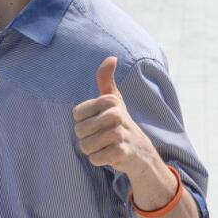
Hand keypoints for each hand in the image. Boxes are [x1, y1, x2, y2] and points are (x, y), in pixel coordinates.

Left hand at [73, 57, 158, 176]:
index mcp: (110, 101)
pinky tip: (110, 155)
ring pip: (85, 146)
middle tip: (102, 137)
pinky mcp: (121, 152)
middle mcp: (115, 115)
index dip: (83, 122)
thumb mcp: (113, 99)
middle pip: (79, 131)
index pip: (76, 114)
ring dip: (92, 150)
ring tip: (105, 146)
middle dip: (86, 138)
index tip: (98, 122)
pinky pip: (94, 158)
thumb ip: (106, 79)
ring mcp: (119, 134)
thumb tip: (111, 57)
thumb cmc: (121, 122)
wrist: (141, 151)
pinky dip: (99, 160)